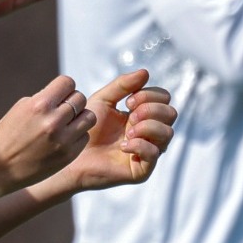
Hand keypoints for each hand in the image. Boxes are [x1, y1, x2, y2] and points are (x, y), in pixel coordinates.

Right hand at [0, 75, 100, 195]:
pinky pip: (85, 136)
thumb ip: (44, 98)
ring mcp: (63, 139)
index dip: (64, 87)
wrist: (0, 168)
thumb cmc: (8, 136)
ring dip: (80, 118)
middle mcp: (53, 121)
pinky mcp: (69, 155)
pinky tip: (63, 139)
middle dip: (71, 101)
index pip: (67, 82)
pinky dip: (77, 136)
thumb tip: (64, 94)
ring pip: (89, 117)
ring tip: (67, 123)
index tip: (59, 94)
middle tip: (62, 110)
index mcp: (39, 105)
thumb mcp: (21, 109)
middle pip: (80, 98)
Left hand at [53, 70, 176, 192]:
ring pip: (168, 133)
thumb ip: (122, 85)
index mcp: (143, 114)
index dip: (150, 96)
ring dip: (147, 127)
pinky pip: (155, 154)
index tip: (128, 101)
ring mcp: (148, 151)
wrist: (72, 154)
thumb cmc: (87, 128)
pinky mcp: (142, 170)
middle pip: (171, 113)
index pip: (163, 98)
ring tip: (127, 132)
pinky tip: (122, 146)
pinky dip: (140, 145)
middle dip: (151, 110)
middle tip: (130, 116)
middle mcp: (150, 132)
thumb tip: (145, 72)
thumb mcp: (103, 100)